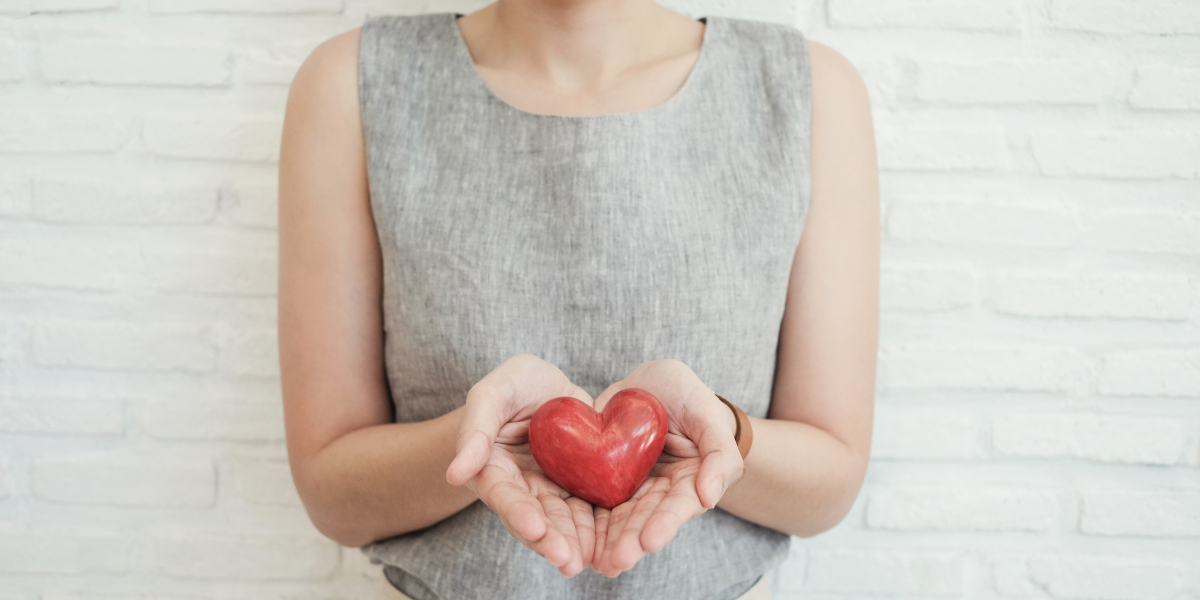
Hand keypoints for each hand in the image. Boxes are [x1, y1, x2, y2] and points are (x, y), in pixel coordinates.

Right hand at [446, 354, 596, 576]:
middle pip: (533, 517)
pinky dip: (596, 528)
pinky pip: (587, 508)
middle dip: (550, 540)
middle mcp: (520, 487)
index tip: (535, 529)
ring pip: (561, 520)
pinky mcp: (576, 487)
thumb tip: (454, 473)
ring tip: (586, 560)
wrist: (548, 386)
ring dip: (573, 542)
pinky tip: (609, 544)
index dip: (518, 513)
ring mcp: (549, 489)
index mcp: (492, 468)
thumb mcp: (493, 393)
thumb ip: (475, 429)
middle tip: (567, 559)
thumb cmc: (513, 385)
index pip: (503, 495)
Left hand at [589, 359, 742, 576]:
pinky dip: (586, 521)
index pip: (678, 505)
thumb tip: (710, 497)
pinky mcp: (604, 477)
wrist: (652, 383)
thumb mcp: (707, 412)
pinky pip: (593, 500)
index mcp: (688, 480)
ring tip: (598, 564)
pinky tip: (575, 540)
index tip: (650, 541)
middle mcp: (659, 491)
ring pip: (618, 517)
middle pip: (644, 519)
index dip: (665, 523)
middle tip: (617, 561)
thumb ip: (719, 453)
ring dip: (608, 541)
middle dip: (631, 541)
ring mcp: (630, 486)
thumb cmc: (688, 396)